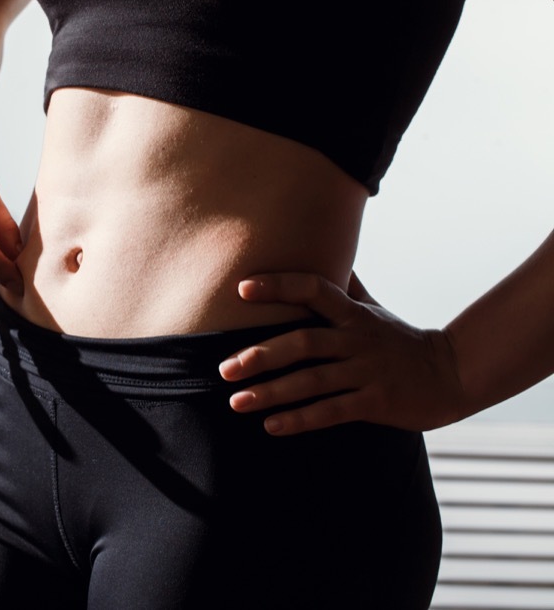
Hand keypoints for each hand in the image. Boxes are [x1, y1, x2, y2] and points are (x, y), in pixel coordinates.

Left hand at [218, 272, 467, 434]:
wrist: (450, 375)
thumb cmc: (399, 339)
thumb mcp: (374, 308)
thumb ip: (346, 285)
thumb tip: (326, 248)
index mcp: (353, 313)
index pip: (314, 288)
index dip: (278, 285)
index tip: (241, 288)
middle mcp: (357, 339)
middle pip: (304, 342)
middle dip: (261, 355)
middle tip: (224, 368)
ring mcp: (367, 372)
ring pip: (312, 381)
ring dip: (271, 392)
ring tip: (237, 402)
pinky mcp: (376, 402)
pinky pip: (332, 412)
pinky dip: (300, 419)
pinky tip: (271, 425)